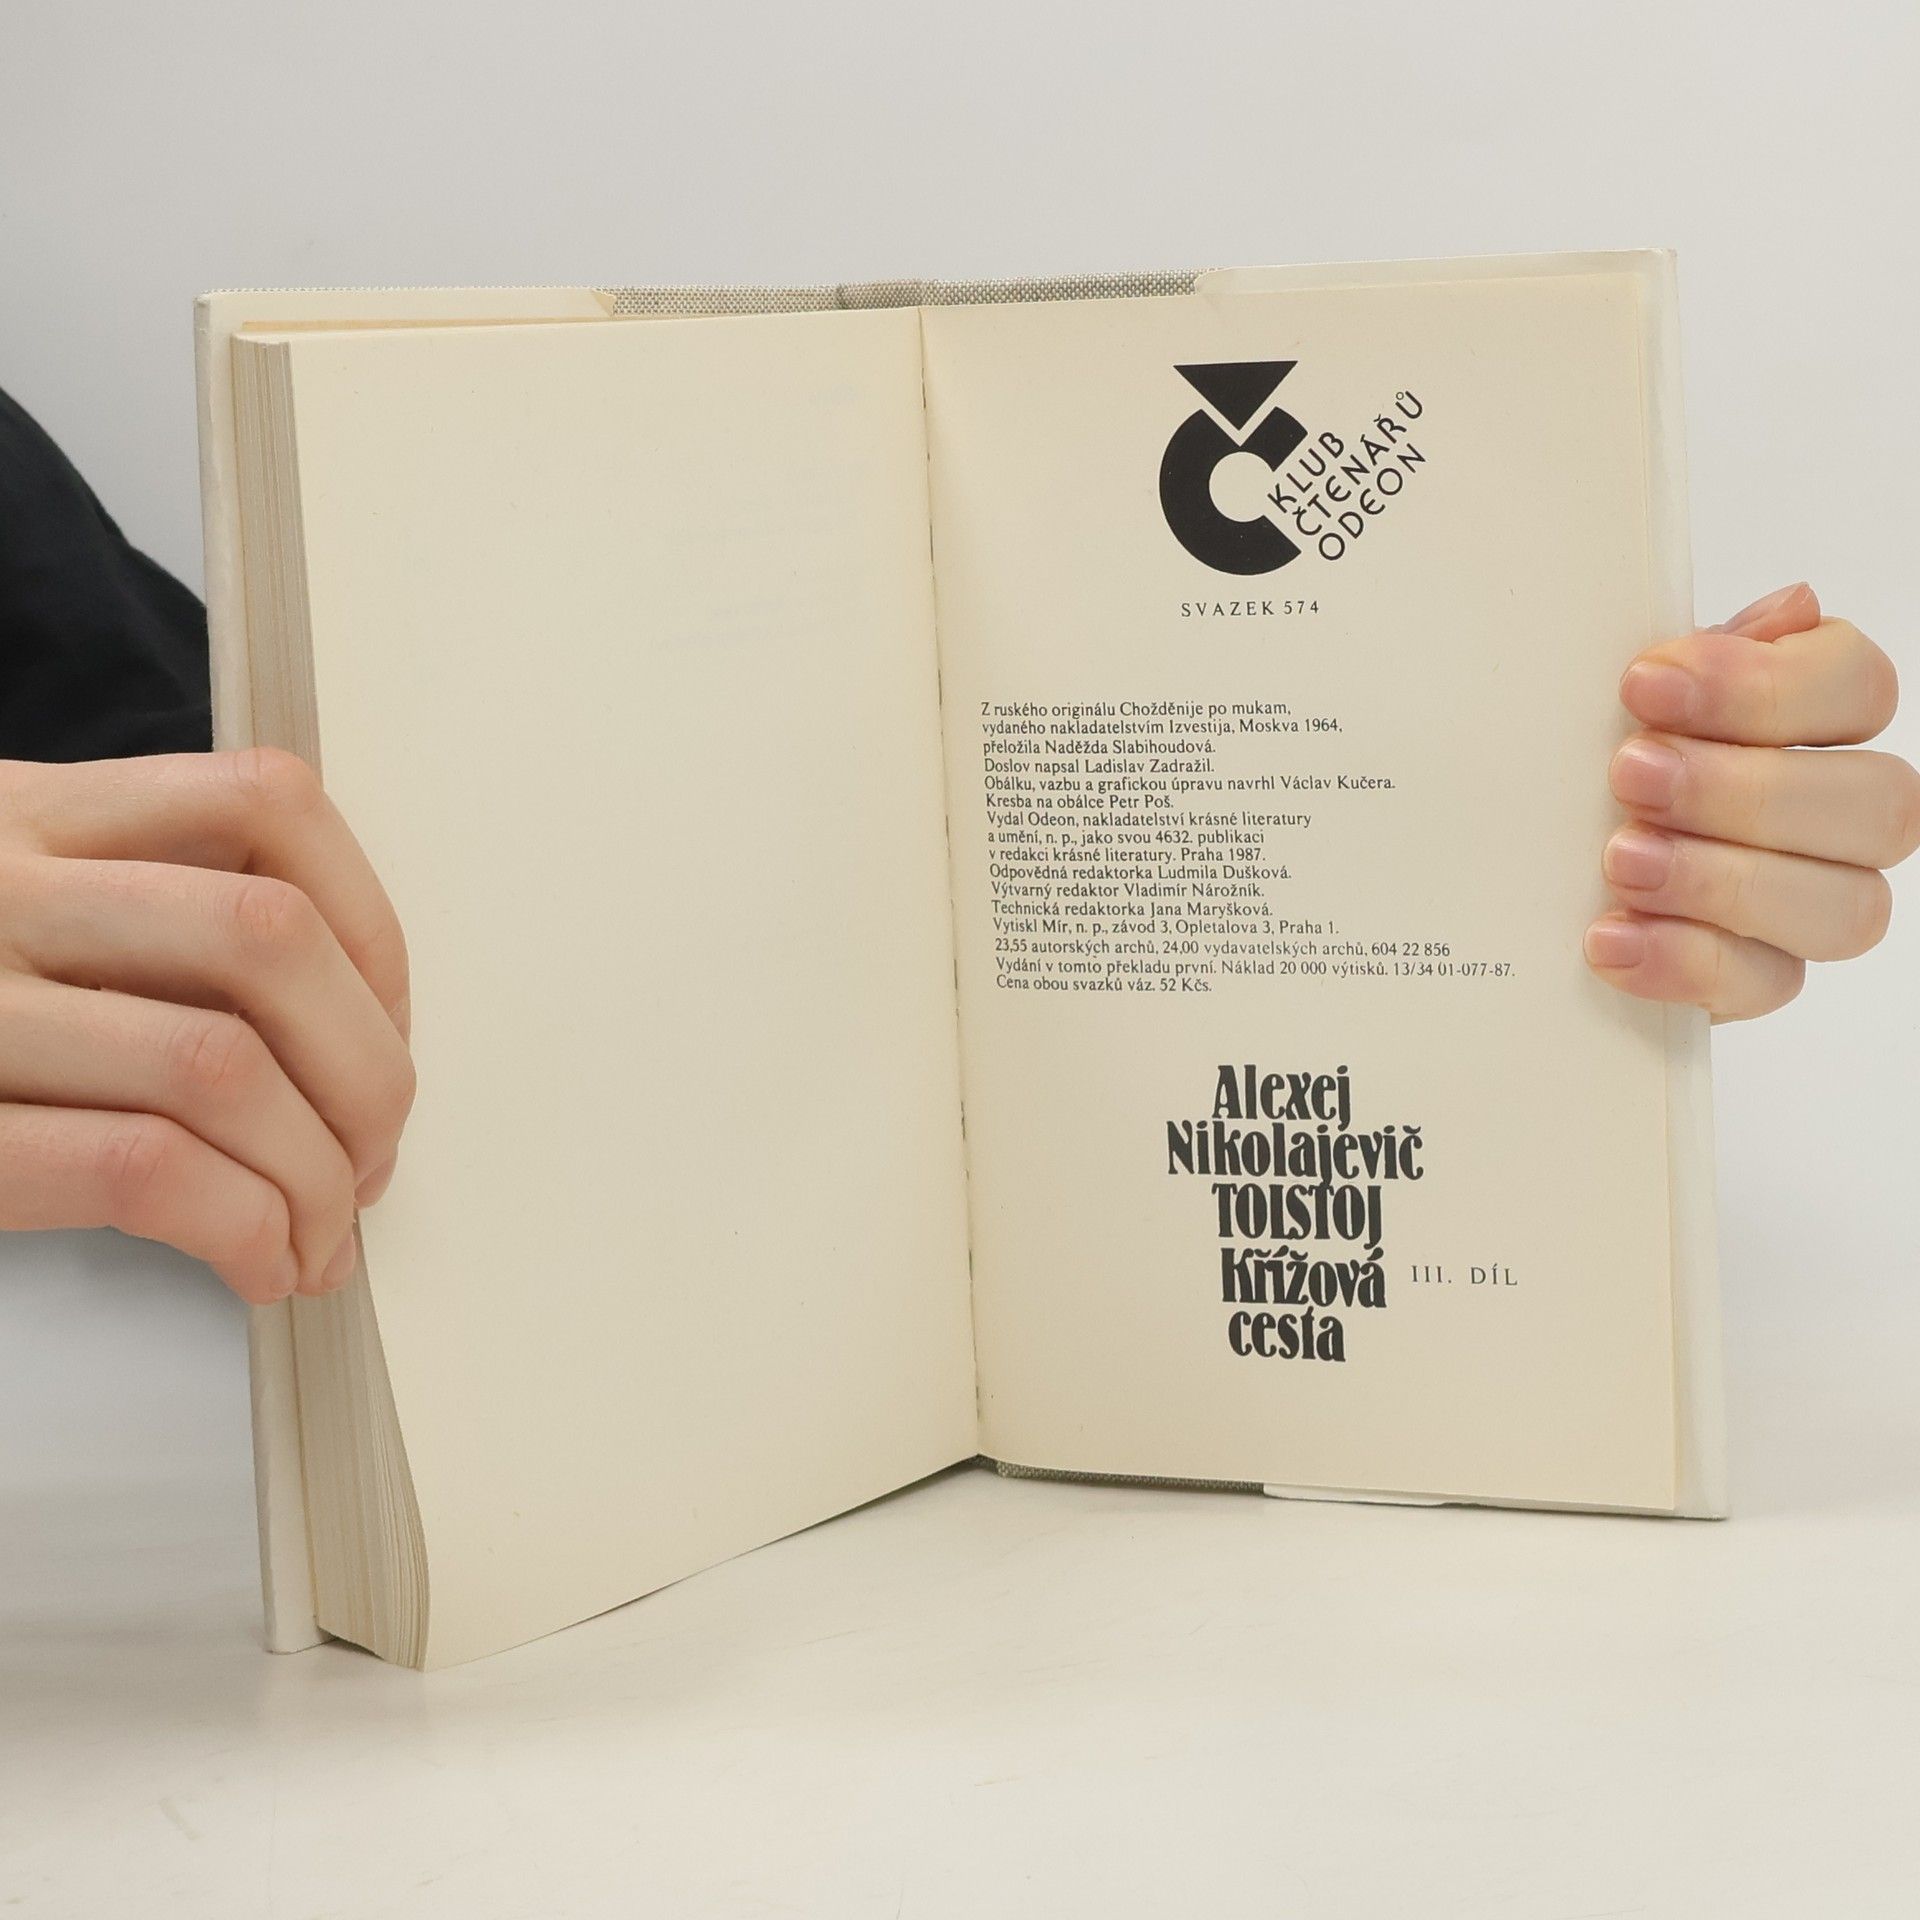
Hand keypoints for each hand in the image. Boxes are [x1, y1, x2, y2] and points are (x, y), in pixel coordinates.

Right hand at [0, 749, 412, 1302]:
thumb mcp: (12, 908)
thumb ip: (148, 925)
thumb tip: (353, 1049)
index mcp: (29, 812)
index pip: (267, 804)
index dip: (372, 930)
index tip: (386, 1026)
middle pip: (269, 941)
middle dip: (369, 1070)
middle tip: (375, 1155)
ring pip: (220, 1064)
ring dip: (320, 1172)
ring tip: (324, 1230)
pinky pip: (142, 1167)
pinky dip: (246, 1227)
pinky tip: (262, 1262)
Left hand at [1585, 583, 1919, 1019]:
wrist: (1499, 875)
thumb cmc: (1568, 769)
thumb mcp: (1596, 699)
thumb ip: (1688, 656)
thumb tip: (1792, 607)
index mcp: (1807, 720)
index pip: (1857, 687)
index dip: (1766, 686)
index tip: (1643, 683)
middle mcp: (1832, 814)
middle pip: (1875, 803)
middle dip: (1743, 788)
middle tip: (1627, 774)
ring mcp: (1804, 906)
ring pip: (1846, 906)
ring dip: (1723, 878)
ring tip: (1618, 861)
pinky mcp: (1754, 981)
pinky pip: (1764, 983)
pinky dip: (1685, 959)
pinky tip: (1610, 938)